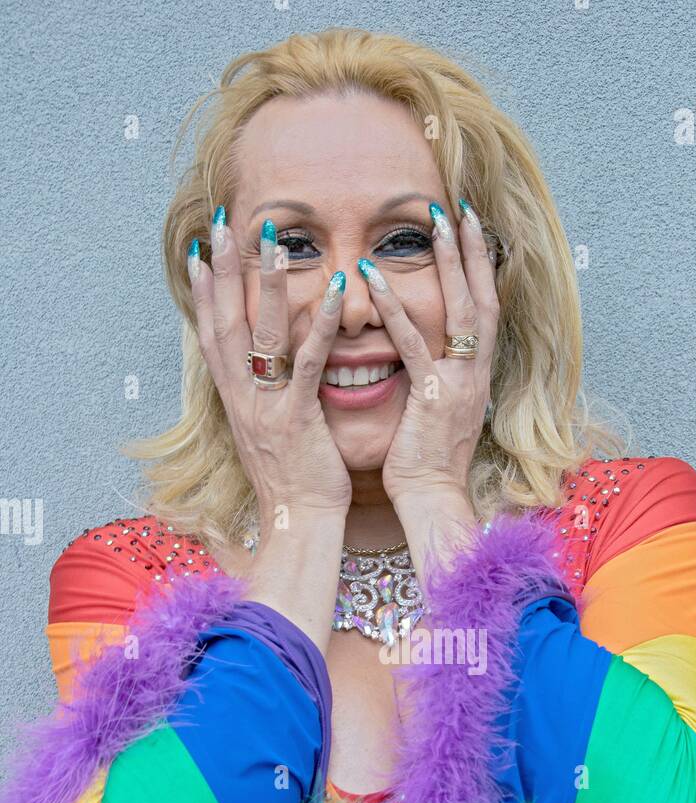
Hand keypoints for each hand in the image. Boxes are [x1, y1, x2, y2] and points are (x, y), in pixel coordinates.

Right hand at [187, 213, 352, 537]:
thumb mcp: (269, 433)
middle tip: (222, 224)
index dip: (205, 293)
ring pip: (261, 334)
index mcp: (235, 401)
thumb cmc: (293, 481)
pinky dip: (318, 323)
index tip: (201, 252)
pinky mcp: (297, 417)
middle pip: (226, 323)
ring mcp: (266, 407)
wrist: (298, 523)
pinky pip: (307, 362)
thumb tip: (265, 371)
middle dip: (223, 271)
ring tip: (273, 239)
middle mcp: (243, 398)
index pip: (212, 336)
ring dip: (267, 282)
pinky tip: (332, 290)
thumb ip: (265, 397)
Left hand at [360, 199, 499, 508]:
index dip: (481, 268)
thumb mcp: (437, 411)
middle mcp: (475, 373)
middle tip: (458, 206)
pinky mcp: (432, 398)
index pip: (486, 310)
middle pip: (483, 298)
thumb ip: (436, 378)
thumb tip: (428, 356)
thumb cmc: (427, 464)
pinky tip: (374, 279)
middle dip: (472, 250)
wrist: (432, 501)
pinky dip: (395, 309)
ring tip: (433, 221)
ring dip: (447, 262)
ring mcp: (458, 384)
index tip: (470, 230)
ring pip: (460, 310)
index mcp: (476, 375)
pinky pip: (412, 345)